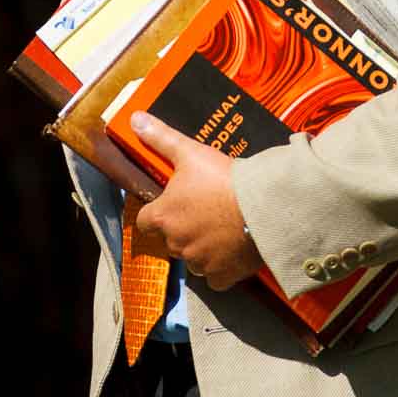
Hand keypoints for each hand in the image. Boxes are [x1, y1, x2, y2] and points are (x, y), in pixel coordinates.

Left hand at [131, 112, 264, 289]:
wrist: (263, 205)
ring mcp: (199, 262)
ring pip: (192, 259)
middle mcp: (176, 244)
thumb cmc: (223, 178)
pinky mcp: (222, 276)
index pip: (145, 221)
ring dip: (200, 248)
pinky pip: (214, 277)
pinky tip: (231, 251)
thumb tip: (134, 119)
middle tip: (203, 212)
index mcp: (163, 216)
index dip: (157, 212)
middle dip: (182, 229)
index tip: (172, 204)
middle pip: (170, 240)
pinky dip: (220, 268)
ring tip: (221, 229)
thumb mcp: (190, 153)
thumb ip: (160, 138)